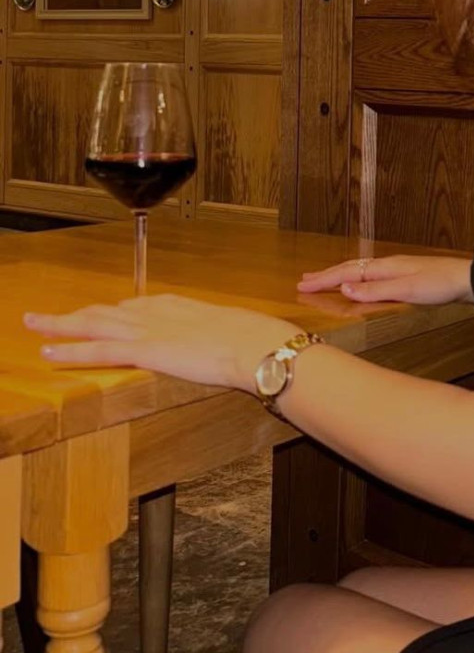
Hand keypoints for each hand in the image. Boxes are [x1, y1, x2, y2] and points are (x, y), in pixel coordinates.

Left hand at [23, 294, 303, 393]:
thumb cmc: (254, 339)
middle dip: (76, 313)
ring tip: (35, 323)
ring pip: (93, 324)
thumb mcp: (233, 329)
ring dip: (60, 324)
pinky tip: (49, 349)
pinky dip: (71, 348)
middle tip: (47, 315)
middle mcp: (158, 311)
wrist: (257, 345)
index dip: (111, 312)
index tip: (97, 313)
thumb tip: (223, 341)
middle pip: (107, 311)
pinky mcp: (145, 350)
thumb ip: (217, 333)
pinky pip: (98, 349)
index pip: (136, 306)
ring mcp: (149, 329)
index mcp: (179, 305)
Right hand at [298, 254, 470, 304]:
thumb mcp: (406, 290)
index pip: (346, 273)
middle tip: (304, 280)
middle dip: (326, 274)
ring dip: (340, 275)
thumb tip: (344, 288)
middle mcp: (388, 265)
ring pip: (360, 270)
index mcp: (384, 267)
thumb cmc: (439, 284)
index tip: (301, 285)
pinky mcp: (405, 276)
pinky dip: (356, 278)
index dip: (324, 280)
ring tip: (325, 279)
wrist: (467, 279)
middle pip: (350, 268)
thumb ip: (375, 290)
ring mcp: (397, 269)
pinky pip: (371, 275)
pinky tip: (359, 283)